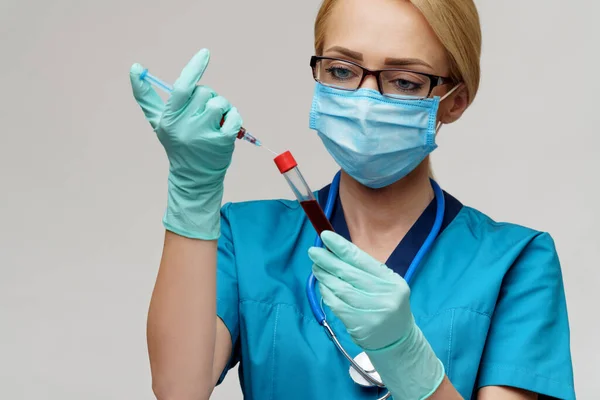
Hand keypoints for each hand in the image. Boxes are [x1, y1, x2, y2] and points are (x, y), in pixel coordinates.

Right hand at [130, 49, 242, 239]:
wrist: (193, 177)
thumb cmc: (177, 144)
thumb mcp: (159, 122)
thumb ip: (146, 96)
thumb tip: (135, 67)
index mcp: (168, 119)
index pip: (182, 88)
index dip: (194, 68)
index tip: (205, 53)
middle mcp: (185, 127)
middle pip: (204, 92)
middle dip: (208, 97)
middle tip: (204, 113)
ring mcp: (204, 135)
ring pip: (220, 102)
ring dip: (222, 107)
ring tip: (215, 121)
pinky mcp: (222, 142)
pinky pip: (234, 116)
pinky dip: (234, 118)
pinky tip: (227, 127)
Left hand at [308, 230, 412, 350]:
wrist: (397, 338)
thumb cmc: (387, 303)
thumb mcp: (385, 284)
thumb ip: (365, 269)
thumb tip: (335, 251)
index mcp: (392, 281)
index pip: (362, 259)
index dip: (341, 247)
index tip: (325, 236)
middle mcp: (384, 295)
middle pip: (349, 274)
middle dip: (328, 260)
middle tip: (313, 251)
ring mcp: (372, 312)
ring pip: (341, 289)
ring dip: (324, 276)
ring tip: (316, 267)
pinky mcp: (359, 325)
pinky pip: (337, 305)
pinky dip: (327, 293)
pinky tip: (322, 286)